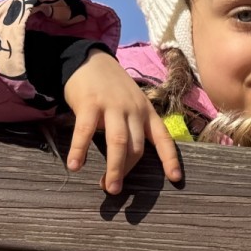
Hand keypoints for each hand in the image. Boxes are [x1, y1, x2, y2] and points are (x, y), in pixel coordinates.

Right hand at [63, 50, 182, 193]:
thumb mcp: (132, 103)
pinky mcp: (90, 103)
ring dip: (114, 167)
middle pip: (137, 146)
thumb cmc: (112, 88)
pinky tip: (75, 166)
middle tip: (116, 190)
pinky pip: (85, 131)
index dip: (170, 159)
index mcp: (147, 112)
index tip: (175, 179)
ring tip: (107, 187)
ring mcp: (113, 106)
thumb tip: (129, 159)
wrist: (90, 59)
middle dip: (128, 170)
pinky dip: (80, 150)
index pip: (164, 139)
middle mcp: (134, 110)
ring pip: (118, 142)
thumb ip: (133, 126)